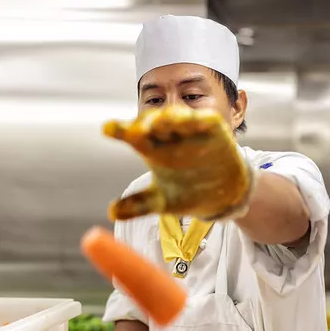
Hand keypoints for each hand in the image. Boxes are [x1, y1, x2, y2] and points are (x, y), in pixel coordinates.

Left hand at [104, 106, 253, 221]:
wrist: (222, 194)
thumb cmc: (187, 192)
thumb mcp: (161, 201)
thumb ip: (138, 204)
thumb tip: (111, 212)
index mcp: (153, 148)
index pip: (134, 136)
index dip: (120, 130)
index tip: (107, 129)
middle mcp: (169, 135)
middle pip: (153, 123)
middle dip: (144, 124)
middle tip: (134, 131)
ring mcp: (191, 130)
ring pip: (177, 118)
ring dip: (168, 119)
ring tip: (158, 123)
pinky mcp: (213, 129)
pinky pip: (205, 120)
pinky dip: (197, 120)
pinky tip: (190, 122)